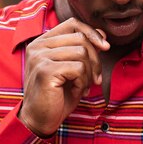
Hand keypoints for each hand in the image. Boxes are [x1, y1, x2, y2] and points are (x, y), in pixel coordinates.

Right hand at [19, 17, 109, 136]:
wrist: (40, 119)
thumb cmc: (57, 95)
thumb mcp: (73, 69)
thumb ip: (83, 49)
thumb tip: (102, 33)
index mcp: (42, 42)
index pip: (72, 24)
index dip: (92, 33)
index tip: (105, 47)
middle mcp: (38, 46)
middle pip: (80, 38)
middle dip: (95, 60)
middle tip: (95, 79)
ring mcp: (40, 57)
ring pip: (81, 52)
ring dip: (89, 73)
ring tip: (84, 87)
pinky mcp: (45, 71)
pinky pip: (78, 68)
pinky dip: (83, 81)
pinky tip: (77, 91)